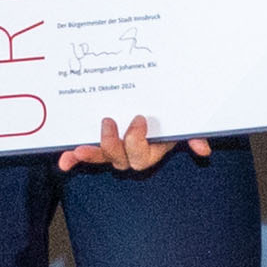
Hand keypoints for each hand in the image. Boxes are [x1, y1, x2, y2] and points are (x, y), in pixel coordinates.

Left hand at [57, 117, 202, 173]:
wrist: (161, 105)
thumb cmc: (172, 114)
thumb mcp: (184, 122)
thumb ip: (193, 133)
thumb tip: (202, 148)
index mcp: (150, 150)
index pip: (141, 156)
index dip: (137, 141)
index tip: (139, 118)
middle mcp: (131, 154)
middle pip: (119, 160)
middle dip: (111, 145)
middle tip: (108, 121)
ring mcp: (113, 149)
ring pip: (100, 158)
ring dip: (87, 156)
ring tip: (76, 150)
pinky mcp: (98, 142)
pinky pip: (85, 153)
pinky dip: (73, 159)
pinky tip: (64, 161)